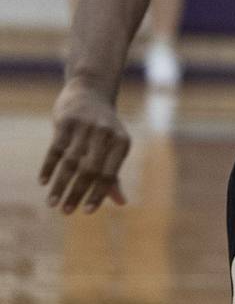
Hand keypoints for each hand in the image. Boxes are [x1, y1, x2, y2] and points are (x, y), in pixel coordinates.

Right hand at [41, 80, 129, 213]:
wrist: (91, 92)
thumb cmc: (105, 128)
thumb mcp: (115, 147)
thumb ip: (115, 175)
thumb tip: (121, 203)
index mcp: (122, 143)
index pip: (109, 174)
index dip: (98, 194)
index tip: (86, 212)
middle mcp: (106, 134)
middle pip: (89, 170)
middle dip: (76, 193)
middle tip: (65, 212)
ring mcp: (85, 127)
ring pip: (70, 162)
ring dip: (60, 184)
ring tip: (52, 203)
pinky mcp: (66, 122)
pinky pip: (55, 148)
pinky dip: (48, 166)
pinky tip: (43, 182)